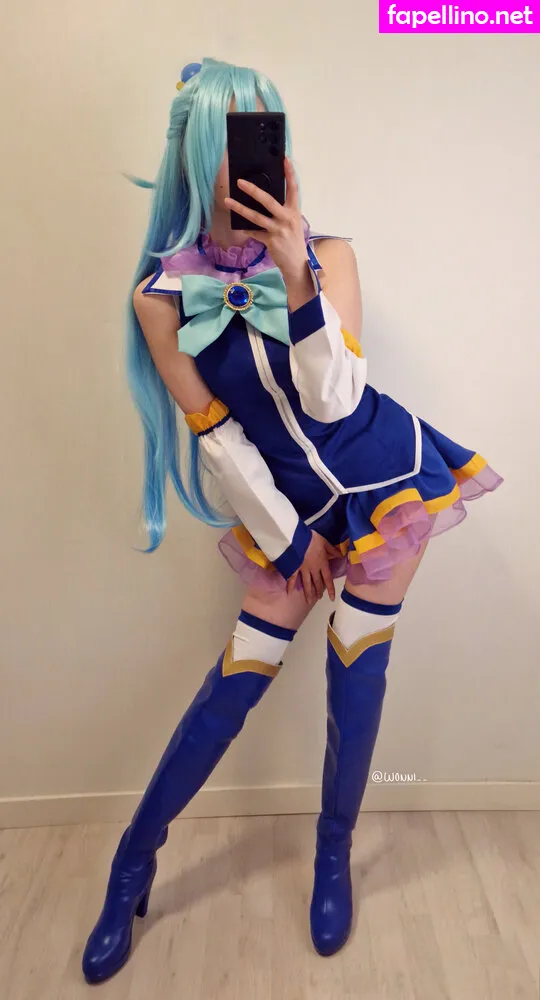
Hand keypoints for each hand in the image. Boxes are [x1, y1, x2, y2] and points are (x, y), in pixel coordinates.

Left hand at [223, 157, 306, 279]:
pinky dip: (246, 229)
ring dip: (240, 208)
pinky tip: (239, 226)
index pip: (293, 189)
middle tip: (240, 182)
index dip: (290, 174)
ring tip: (228, 201)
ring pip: (256, 217)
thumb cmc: (293, 241)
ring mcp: (278, 230)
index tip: (285, 159)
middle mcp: (287, 218)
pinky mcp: (271, 241)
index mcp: (294, 211)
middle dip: (253, 190)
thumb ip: (282, 212)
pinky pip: (254, 233)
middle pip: (268, 201)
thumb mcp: (292, 223)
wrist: (297, 263)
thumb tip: (264, 200)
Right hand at [286, 530, 342, 603]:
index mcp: (322, 563)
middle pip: (317, 583)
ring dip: (308, 593)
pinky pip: (292, 578)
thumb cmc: (312, 539)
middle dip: (318, 591)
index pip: (328, 579)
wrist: (298, 537)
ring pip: (306, 584)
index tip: (332, 598)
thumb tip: (341, 555)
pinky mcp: (294, 567)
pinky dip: (290, 586)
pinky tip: (289, 593)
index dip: (330, 589)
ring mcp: (303, 569)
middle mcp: (314, 569)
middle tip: (319, 598)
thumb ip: (333, 550)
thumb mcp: (325, 542)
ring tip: (309, 601)